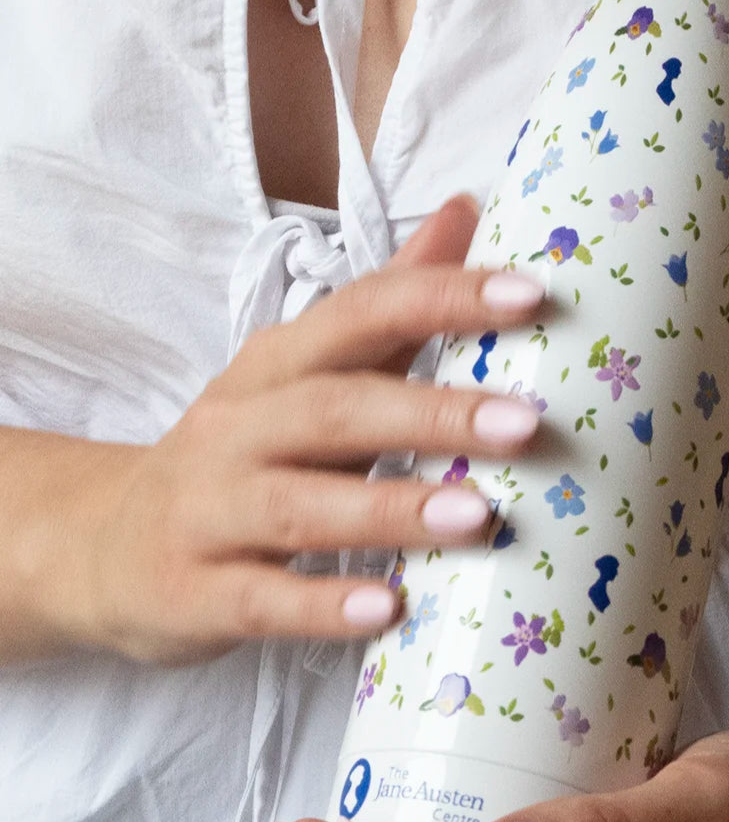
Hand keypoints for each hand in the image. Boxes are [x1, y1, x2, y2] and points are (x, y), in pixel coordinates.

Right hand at [34, 196, 548, 664]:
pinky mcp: (193, 593)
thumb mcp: (304, 372)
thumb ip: (388, 303)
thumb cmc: (241, 452)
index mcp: (277, 365)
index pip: (362, 312)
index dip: (444, 297)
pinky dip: (322, 605)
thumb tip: (468, 211)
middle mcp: (237, 428)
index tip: (531, 294)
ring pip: (299, 505)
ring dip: (390, 509)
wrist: (104, 546)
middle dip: (432, 414)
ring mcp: (209, 511)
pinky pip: (260, 600)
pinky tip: (387, 610)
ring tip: (479, 518)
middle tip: (526, 424)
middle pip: (335, 408)